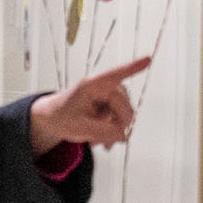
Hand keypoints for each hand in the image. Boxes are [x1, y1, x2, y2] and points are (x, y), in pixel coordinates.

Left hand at [28, 55, 152, 154]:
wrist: (53, 118)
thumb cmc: (62, 117)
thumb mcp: (78, 128)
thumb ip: (102, 132)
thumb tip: (123, 136)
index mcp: (91, 86)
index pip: (115, 76)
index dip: (132, 68)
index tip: (148, 59)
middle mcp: (104, 87)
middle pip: (124, 107)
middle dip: (116, 127)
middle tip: (101, 143)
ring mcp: (110, 94)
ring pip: (125, 115)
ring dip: (113, 131)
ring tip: (96, 141)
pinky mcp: (112, 103)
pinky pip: (121, 119)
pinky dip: (113, 131)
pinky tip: (104, 142)